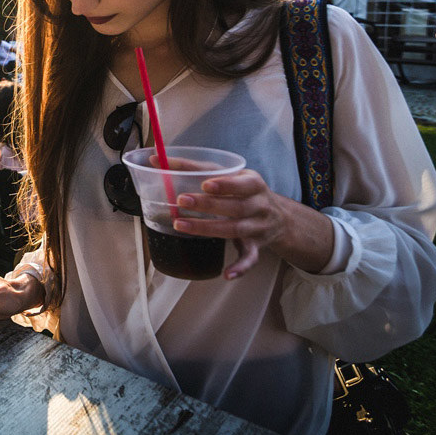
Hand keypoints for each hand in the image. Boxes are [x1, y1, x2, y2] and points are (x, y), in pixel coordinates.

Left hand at [168, 159, 288, 279]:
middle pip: (234, 207)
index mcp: (253, 184)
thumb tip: (155, 160)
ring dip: (207, 228)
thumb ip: (196, 168)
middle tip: (181, 200)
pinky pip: (249, 258)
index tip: (205, 184)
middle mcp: (259, 206)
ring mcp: (257, 227)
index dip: (224, 184)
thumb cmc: (242, 189)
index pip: (240, 183)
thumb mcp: (230, 174)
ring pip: (234, 230)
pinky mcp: (256, 246)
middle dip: (207, 205)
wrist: (279, 217)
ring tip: (180, 224)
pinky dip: (240, 267)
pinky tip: (226, 274)